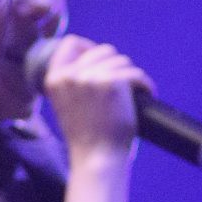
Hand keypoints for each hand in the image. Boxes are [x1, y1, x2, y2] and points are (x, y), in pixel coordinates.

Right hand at [37, 33, 149, 160]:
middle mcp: (70, 75)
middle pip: (102, 50)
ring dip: (131, 76)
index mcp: (54, 79)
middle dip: (116, 64)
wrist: (96, 158)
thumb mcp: (67, 104)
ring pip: (122, 61)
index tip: (103, 60)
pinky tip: (147, 93)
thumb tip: (93, 56)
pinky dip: (145, 84)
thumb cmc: (86, 136)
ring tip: (134, 93)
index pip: (71, 43)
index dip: (89, 47)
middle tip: (123, 83)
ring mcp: (90, 77)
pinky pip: (136, 74)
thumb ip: (72, 81)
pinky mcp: (112, 82)